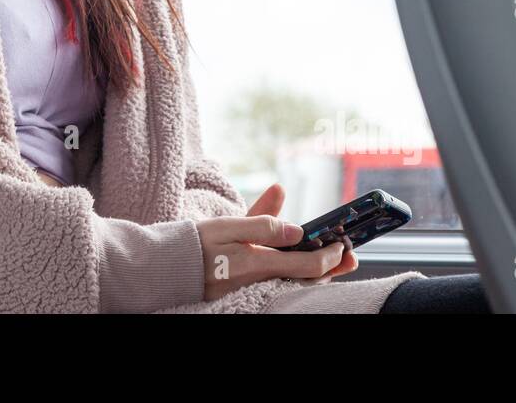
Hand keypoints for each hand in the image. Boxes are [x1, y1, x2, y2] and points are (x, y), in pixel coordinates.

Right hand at [196, 184, 357, 301]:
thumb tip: (297, 229)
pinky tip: (300, 265)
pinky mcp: (246, 291)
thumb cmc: (193, 245)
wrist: (166, 270)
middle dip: (330, 267)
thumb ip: (262, 225)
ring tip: (333, 261)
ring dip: (316, 272)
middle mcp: (259, 282)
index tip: (341, 242)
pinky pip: (279, 284)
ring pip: (294, 283)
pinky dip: (296, 274)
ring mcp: (253, 289)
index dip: (329, 255)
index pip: (306, 266)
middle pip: (305, 280)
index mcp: (256, 265)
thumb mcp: (227, 226)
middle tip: (349, 256)